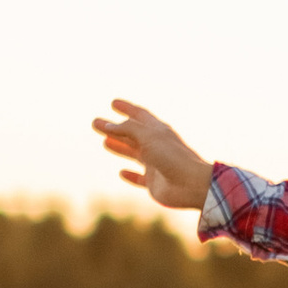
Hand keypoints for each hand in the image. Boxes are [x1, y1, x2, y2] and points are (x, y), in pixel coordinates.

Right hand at [93, 99, 211, 212]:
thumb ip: (128, 129)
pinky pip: (140, 178)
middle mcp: (157, 146)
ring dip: (119, 147)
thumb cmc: (173, 157)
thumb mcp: (149, 136)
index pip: (140, 115)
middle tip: (96, 123)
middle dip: (114, 128)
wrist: (192, 185)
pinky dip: (130, 175)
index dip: (127, 108)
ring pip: (134, 153)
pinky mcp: (154, 183)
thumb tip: (108, 125)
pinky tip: (121, 173)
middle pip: (132, 134)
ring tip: (104, 142)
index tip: (114, 102)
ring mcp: (156, 165)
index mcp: (159, 131)